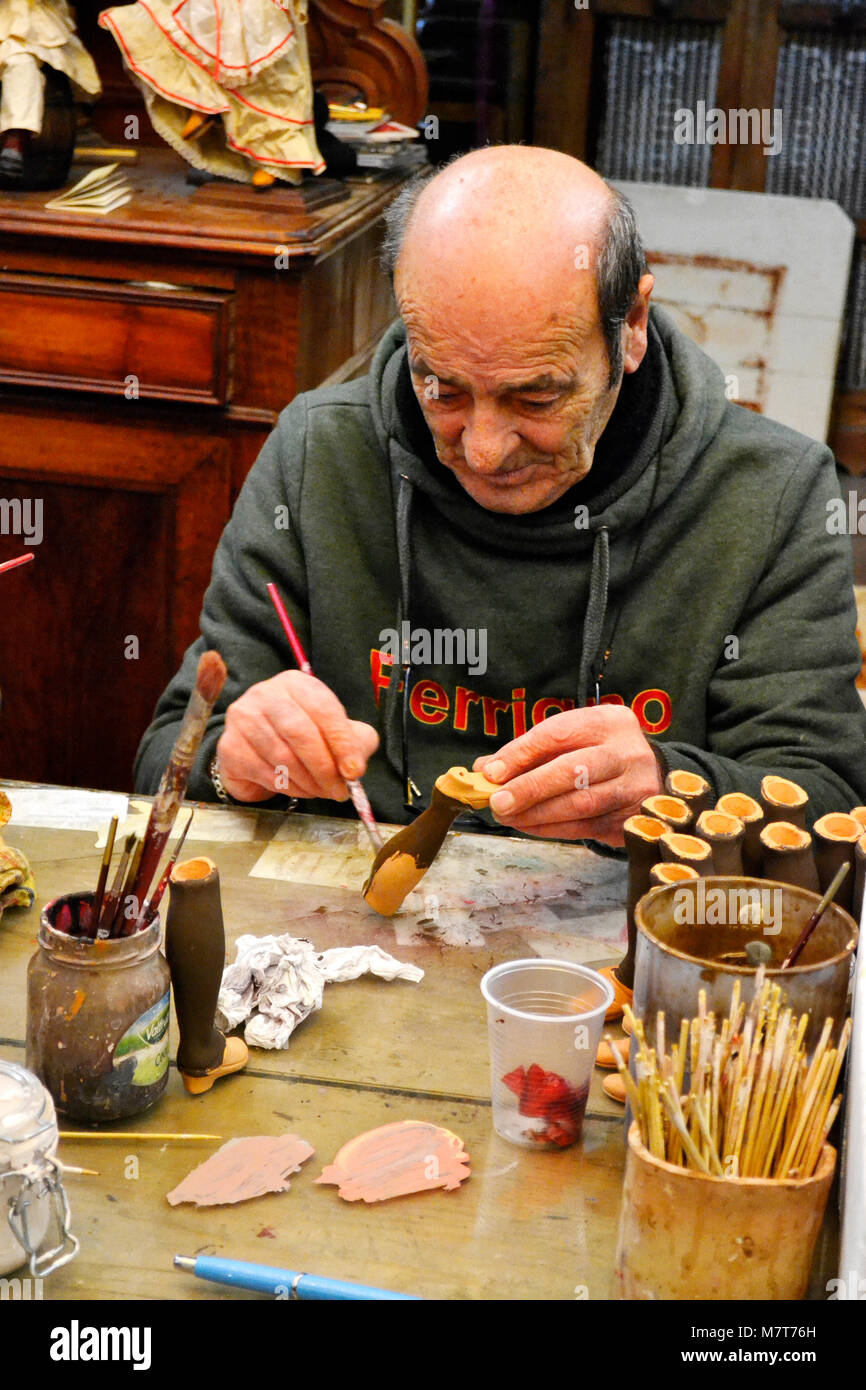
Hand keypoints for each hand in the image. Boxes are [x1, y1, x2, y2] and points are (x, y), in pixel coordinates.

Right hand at [216, 671, 378, 802]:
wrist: (258, 749)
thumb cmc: (303, 736)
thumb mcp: (335, 731)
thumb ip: (354, 742)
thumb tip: (354, 767)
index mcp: (297, 684)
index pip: (323, 709)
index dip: (342, 743)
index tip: (354, 771)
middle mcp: (266, 694)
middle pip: (300, 733)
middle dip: (324, 768)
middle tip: (338, 791)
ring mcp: (244, 718)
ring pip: (282, 757)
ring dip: (308, 782)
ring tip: (321, 791)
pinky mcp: (230, 746)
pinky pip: (265, 773)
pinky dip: (288, 788)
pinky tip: (299, 789)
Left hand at [473, 705, 662, 845]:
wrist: (653, 775)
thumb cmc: (600, 752)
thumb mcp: (572, 738)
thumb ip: (531, 750)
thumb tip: (486, 770)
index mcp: (608, 722)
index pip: (558, 734)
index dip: (521, 754)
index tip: (492, 772)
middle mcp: (627, 752)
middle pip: (574, 771)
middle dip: (530, 788)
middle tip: (498, 802)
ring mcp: (635, 788)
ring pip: (581, 804)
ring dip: (537, 813)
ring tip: (507, 816)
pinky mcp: (632, 819)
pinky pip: (585, 827)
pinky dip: (551, 828)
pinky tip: (528, 826)